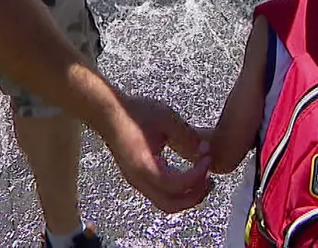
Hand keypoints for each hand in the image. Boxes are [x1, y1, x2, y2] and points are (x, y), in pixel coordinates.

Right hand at [103, 95, 213, 212]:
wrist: (107, 112)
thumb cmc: (133, 113)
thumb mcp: (166, 118)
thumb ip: (187, 136)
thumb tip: (204, 150)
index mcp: (145, 167)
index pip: (176, 185)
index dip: (197, 175)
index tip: (207, 159)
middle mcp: (139, 180)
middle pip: (171, 204)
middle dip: (194, 196)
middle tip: (210, 181)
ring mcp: (136, 181)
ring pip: (165, 202)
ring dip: (186, 196)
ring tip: (202, 180)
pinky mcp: (137, 177)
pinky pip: (159, 193)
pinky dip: (177, 191)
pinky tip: (188, 175)